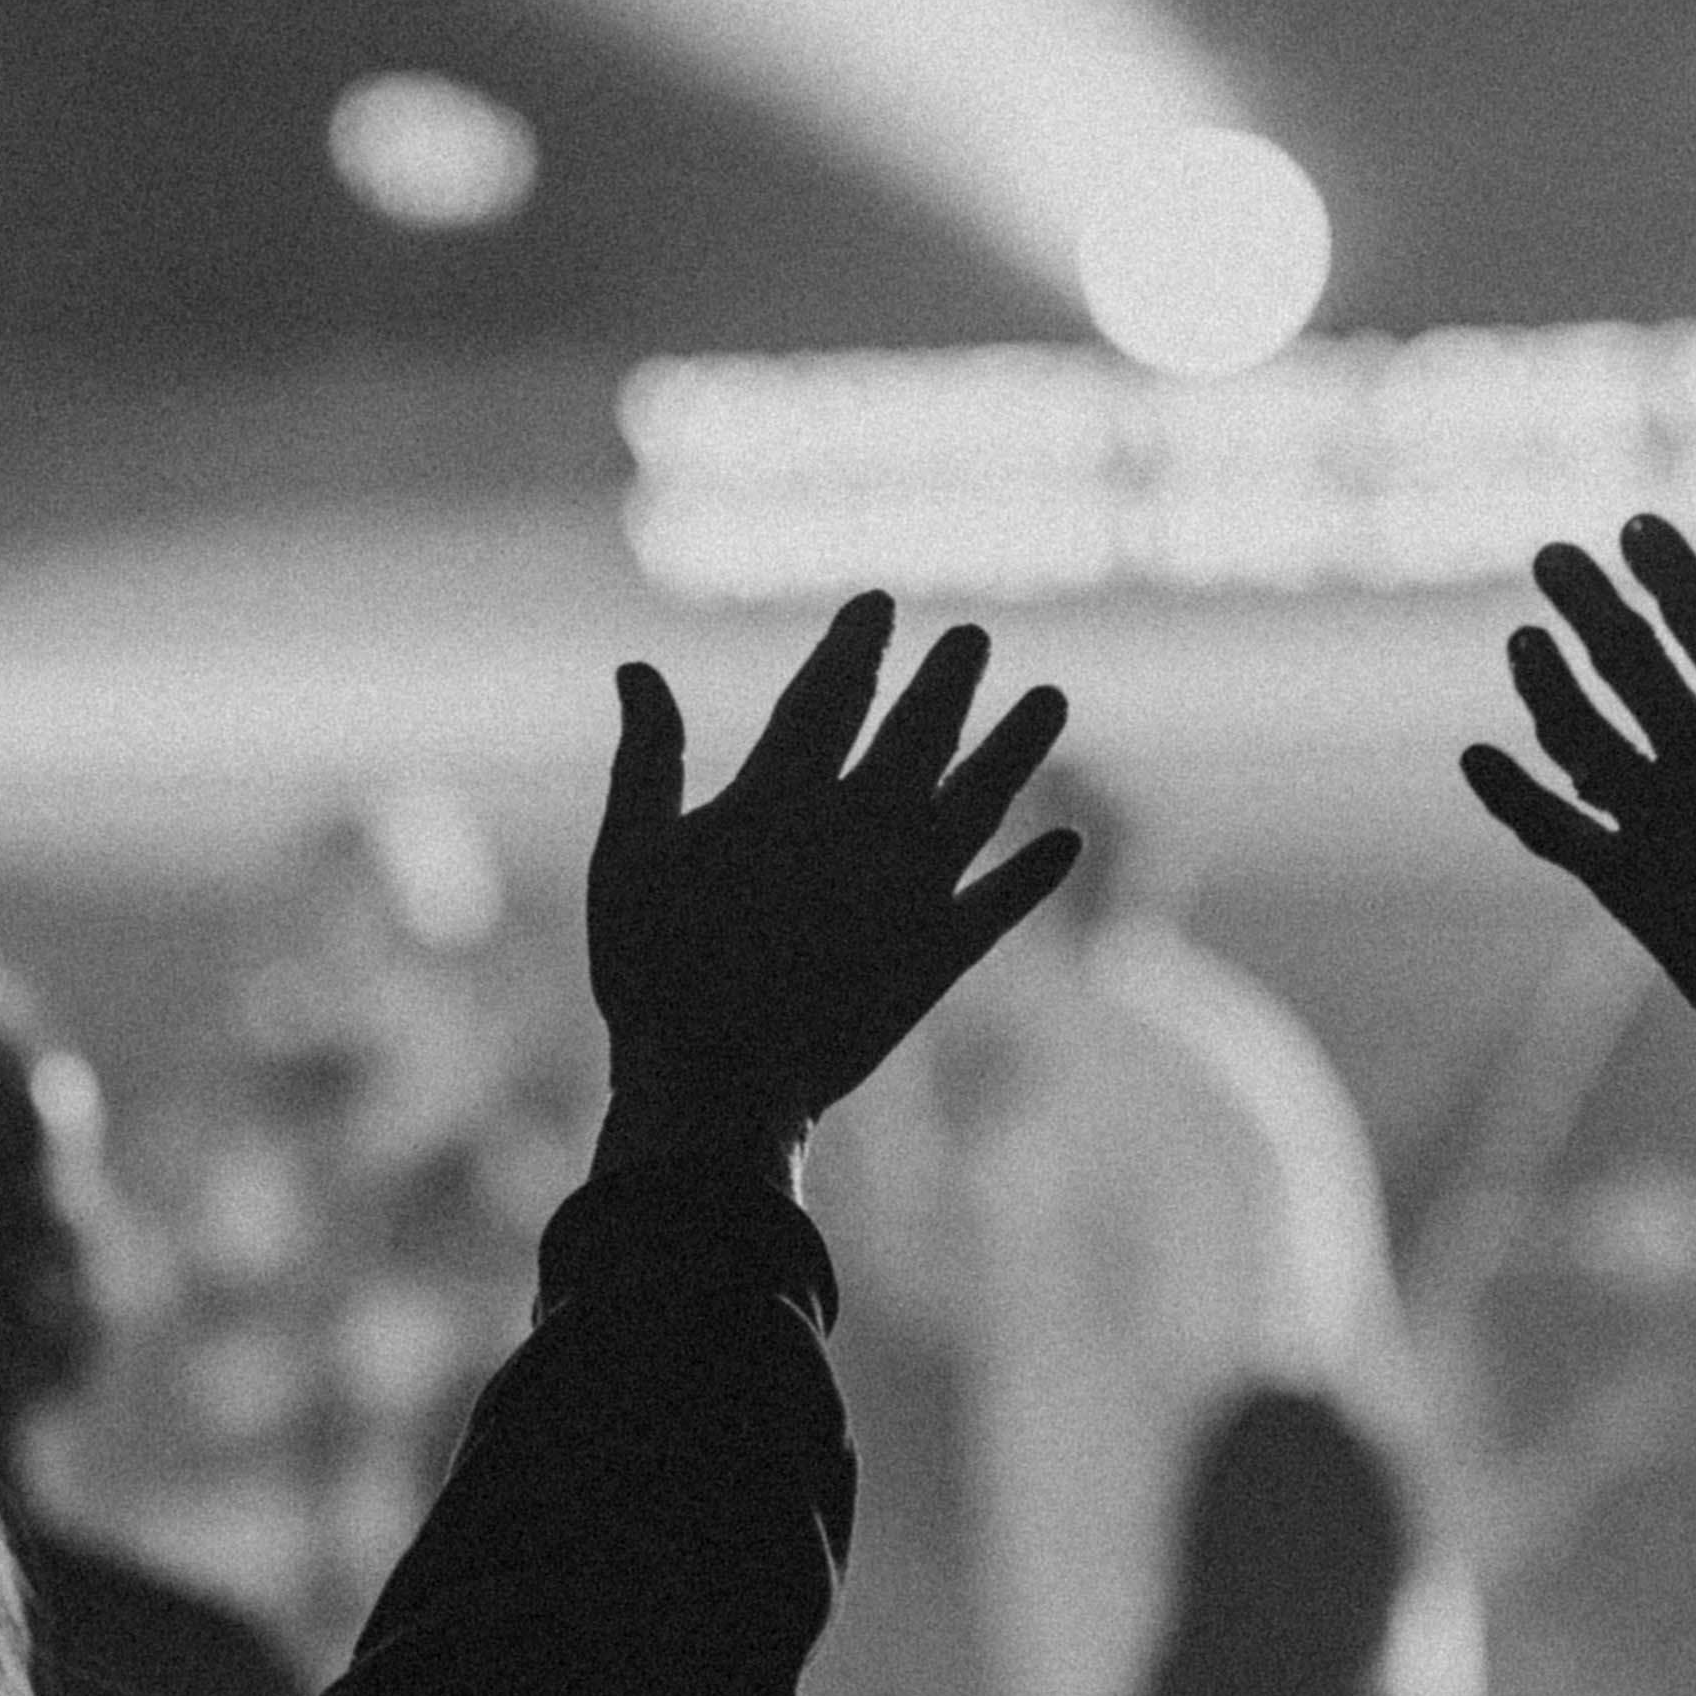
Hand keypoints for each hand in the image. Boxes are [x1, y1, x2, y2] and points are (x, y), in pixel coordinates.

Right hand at [593, 597, 1078, 1165]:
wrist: (716, 1088)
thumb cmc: (655, 971)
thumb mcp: (629, 855)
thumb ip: (647, 758)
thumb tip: (636, 669)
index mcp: (781, 795)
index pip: (830, 694)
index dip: (857, 645)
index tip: (879, 607)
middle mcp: (862, 826)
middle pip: (921, 731)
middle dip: (949, 678)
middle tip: (973, 637)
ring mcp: (911, 890)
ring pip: (982, 798)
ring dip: (1018, 747)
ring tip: (1051, 700)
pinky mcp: (940, 954)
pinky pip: (1001, 903)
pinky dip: (1034, 872)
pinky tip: (1066, 841)